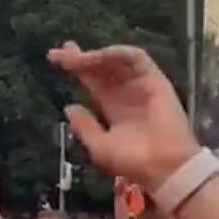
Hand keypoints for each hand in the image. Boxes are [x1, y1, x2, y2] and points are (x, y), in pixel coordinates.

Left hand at [48, 41, 199, 192]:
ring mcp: (140, 83)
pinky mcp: (155, 79)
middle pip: (100, 67)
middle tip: (62, 52)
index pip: (92, 80)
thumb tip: (69, 107)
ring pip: (116, 60)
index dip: (75, 68)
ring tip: (78, 58)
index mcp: (112, 106)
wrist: (164, 167)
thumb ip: (85, 127)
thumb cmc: (133, 161)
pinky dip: (119, 53)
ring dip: (96, 56)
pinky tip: (101, 56)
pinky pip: (137, 59)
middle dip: (80, 58)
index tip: (54, 59)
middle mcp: (124, 91)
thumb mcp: (100, 148)